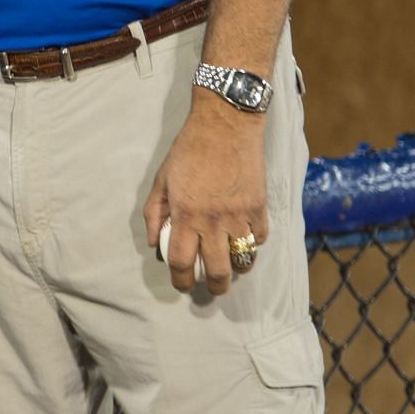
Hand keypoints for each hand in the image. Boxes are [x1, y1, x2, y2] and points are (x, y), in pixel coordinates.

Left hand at [142, 105, 267, 295]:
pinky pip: (259, 239)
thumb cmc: (188, 150)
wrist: (226, 126)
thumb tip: (154, 244)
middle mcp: (213, 220)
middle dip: (214, 286)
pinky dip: (252, 245)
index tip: (182, 285)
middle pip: (217, 271)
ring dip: (236, 269)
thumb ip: (154, 213)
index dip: (180, 280)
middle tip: (211, 287)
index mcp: (185, 214)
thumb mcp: (162, 179)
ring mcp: (240, 216)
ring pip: (243, 260)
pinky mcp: (260, 208)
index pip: (181, 261)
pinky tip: (243, 239)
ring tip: (229, 266)